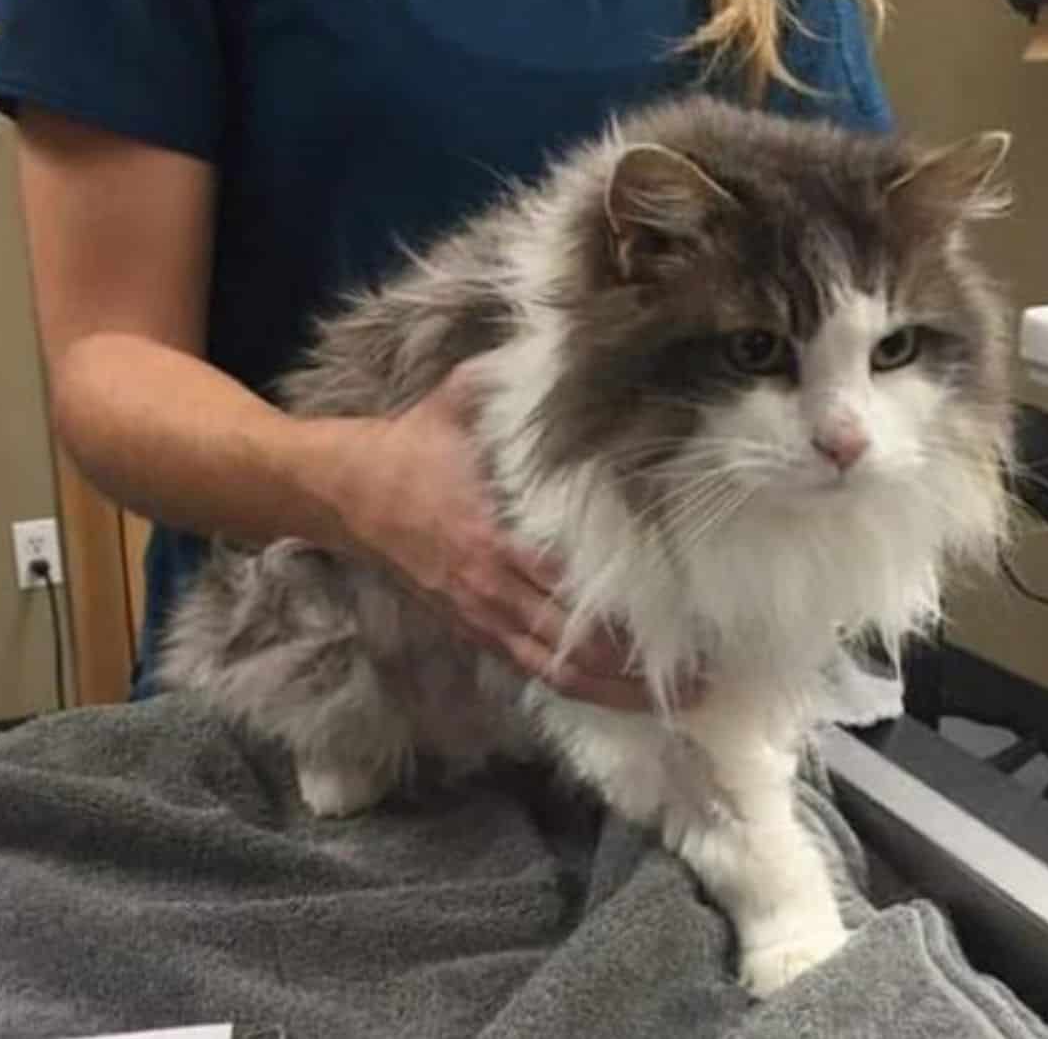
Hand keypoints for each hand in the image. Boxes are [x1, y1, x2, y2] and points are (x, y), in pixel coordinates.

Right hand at [317, 360, 654, 710]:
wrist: (343, 493)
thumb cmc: (411, 445)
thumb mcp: (461, 398)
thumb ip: (515, 380)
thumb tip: (577, 351)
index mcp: (493, 535)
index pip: (570, 586)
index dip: (626, 612)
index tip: (686, 617)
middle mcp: (491, 586)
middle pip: (575, 645)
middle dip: (640, 666)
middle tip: (704, 673)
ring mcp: (482, 616)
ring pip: (557, 670)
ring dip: (616, 690)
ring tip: (678, 697)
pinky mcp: (474, 631)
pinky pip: (533, 671)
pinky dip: (579, 688)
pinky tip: (621, 694)